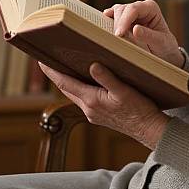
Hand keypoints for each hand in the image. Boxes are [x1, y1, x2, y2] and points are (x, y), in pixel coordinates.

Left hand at [39, 62, 169, 149]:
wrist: (148, 129)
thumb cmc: (139, 109)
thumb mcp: (124, 90)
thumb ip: (107, 78)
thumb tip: (92, 65)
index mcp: (91, 100)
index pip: (65, 83)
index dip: (52, 72)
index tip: (41, 60)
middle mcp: (88, 108)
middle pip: (66, 88)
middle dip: (57, 74)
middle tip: (50, 59)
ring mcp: (93, 113)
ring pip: (75, 94)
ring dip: (68, 81)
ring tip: (65, 66)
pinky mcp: (99, 115)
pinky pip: (84, 99)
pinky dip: (80, 88)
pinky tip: (86, 81)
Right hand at [104, 0, 184, 66]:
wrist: (164, 53)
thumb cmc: (165, 46)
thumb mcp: (161, 43)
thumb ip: (150, 36)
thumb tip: (135, 29)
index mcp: (151, 8)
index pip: (134, 9)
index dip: (124, 20)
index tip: (119, 35)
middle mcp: (140, 7)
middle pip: (122, 9)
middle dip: (117, 24)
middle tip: (115, 40)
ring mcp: (130, 13)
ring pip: (115, 12)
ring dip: (112, 24)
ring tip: (113, 38)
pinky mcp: (123, 20)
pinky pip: (112, 17)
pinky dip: (108, 22)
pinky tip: (105, 29)